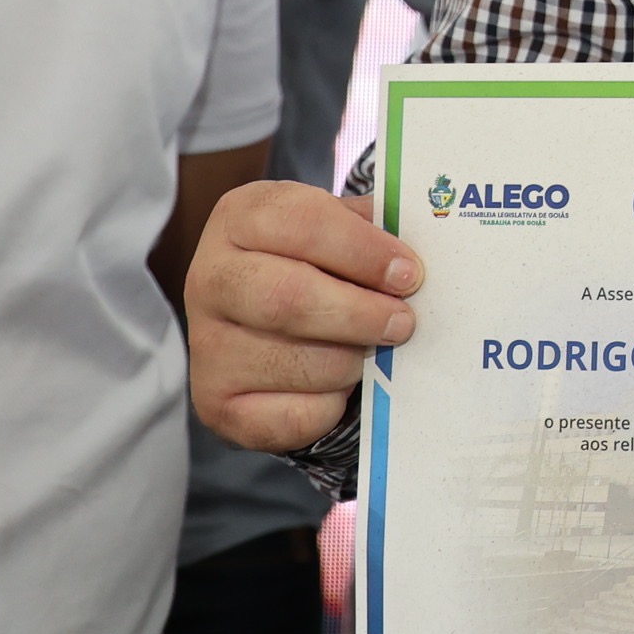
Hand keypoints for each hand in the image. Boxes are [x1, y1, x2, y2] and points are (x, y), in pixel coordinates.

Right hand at [186, 178, 423, 450]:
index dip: (363, 251)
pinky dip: (331, 406)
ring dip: (353, 362)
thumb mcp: (341, 226)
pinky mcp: (217, 404)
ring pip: (298, 363)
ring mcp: (206, 345)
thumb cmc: (319, 263)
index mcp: (240, 217)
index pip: (300, 224)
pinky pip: (292, 415)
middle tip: (404, 323)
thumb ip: (377, 228)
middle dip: (360, 314)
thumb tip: (427, 245)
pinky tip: (339, 386)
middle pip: (287, 300)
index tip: (409, 274)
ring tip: (370, 350)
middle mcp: (209, 278)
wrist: (267, 323)